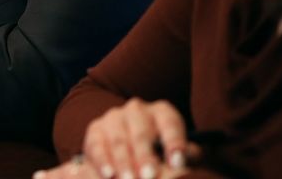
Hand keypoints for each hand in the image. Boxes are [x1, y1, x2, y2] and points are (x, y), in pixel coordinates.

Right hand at [51, 98, 195, 178]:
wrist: (129, 152)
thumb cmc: (161, 154)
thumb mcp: (177, 153)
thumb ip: (185, 156)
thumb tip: (184, 164)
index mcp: (162, 112)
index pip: (169, 123)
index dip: (174, 142)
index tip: (177, 163)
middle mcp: (137, 109)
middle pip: (141, 132)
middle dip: (145, 156)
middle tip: (150, 176)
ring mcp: (114, 117)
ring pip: (118, 140)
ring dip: (123, 162)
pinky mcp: (95, 129)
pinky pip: (97, 145)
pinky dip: (103, 161)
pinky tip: (109, 175)